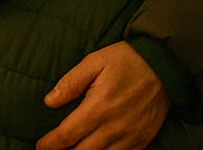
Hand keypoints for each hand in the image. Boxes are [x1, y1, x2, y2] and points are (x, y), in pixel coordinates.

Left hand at [37, 42, 171, 149]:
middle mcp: (115, 127)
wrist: (163, 66)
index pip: (68, 134)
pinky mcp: (142, 141)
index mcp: (99, 107)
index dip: (50, 143)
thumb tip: (49, 101)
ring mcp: (131, 137)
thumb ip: (71, 83)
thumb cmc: (124, 60)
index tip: (39, 146)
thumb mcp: (94, 62)